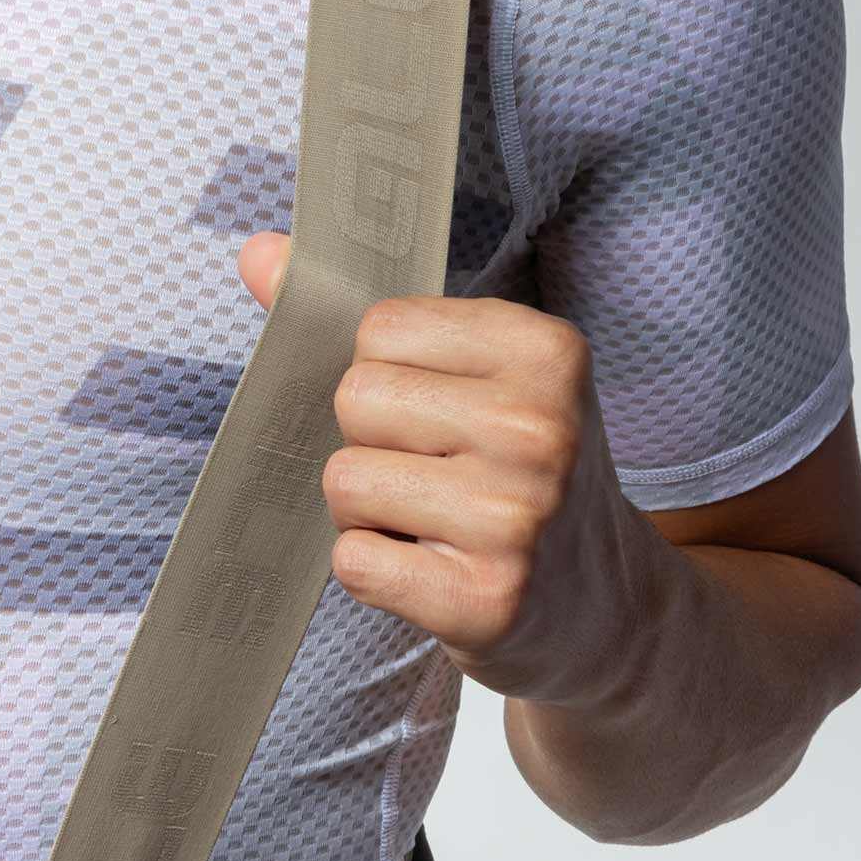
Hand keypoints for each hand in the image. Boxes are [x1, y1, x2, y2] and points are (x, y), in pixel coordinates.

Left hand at [238, 231, 653, 708]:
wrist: (604, 607)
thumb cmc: (525, 476)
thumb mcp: (483, 378)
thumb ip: (373, 321)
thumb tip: (256, 253)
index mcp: (544, 350)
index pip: (379, 329)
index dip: (391, 374)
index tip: (447, 412)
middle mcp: (539, 426)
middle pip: (354, 398)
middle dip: (372, 441)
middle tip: (439, 474)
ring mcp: (516, 517)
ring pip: (343, 482)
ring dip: (369, 511)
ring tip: (436, 524)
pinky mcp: (486, 600)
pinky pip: (353, 561)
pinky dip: (374, 570)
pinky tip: (434, 571)